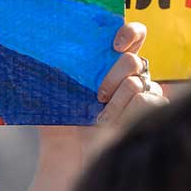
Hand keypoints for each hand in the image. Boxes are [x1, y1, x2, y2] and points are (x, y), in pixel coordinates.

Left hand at [21, 23, 166, 190]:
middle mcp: (130, 76)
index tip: (113, 44)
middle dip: (112, 77)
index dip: (129, 33)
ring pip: (139, 83)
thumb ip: (54, 65)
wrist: (69, 158)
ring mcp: (145, 95)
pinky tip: (114, 127)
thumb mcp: (53, 90)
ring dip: (117, 102)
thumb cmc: (60, 123)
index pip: (133, 35)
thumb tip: (37, 40)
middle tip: (97, 96)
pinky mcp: (154, 115)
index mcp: (109, 63)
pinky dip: (127, 114)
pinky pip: (150, 101)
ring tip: (101, 119)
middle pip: (134, 61)